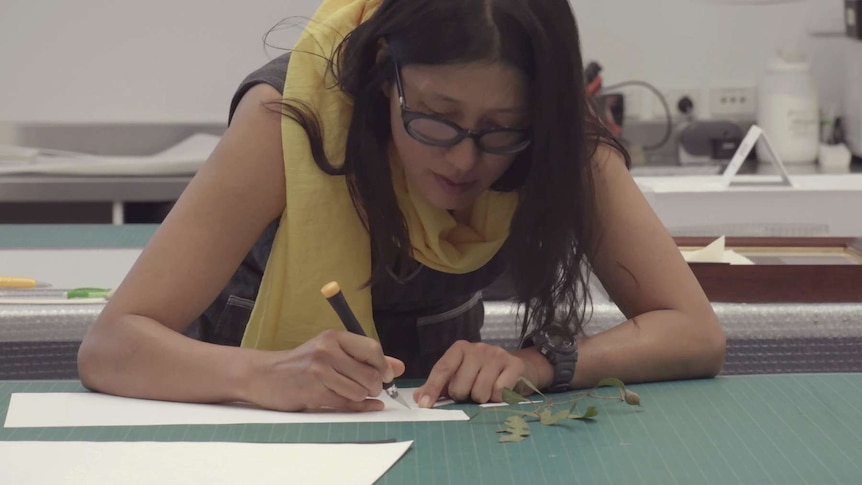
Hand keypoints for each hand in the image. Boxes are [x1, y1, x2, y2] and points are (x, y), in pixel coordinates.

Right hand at [245, 329, 404, 411]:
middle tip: (370, 388)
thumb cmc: (302, 363)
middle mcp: (327, 351)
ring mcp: (319, 372)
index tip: (387, 375)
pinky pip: (347, 404)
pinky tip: (365, 405)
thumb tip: (398, 367)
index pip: (372, 349)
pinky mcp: (313, 393)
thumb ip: (366, 358)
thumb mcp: (331, 352)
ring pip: (360, 391)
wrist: (264, 375)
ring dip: (363, 397)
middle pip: (370, 374)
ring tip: (354, 393)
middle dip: (376, 386)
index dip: (384, 365)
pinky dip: (361, 407)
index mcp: (333, 337)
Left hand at [413, 340, 525, 407]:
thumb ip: (439, 386)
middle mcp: (478, 348)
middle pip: (460, 386)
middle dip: (463, 396)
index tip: (425, 405)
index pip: (442, 369)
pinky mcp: (514, 365)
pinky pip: (499, 392)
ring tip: (486, 391)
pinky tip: (500, 391)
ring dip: (481, 399)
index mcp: (460, 349)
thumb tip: (418, 398)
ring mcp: (497, 355)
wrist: (517, 368)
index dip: (432, 388)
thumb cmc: (482, 374)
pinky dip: (498, 398)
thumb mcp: (459, 376)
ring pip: (480, 392)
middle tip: (471, 392)